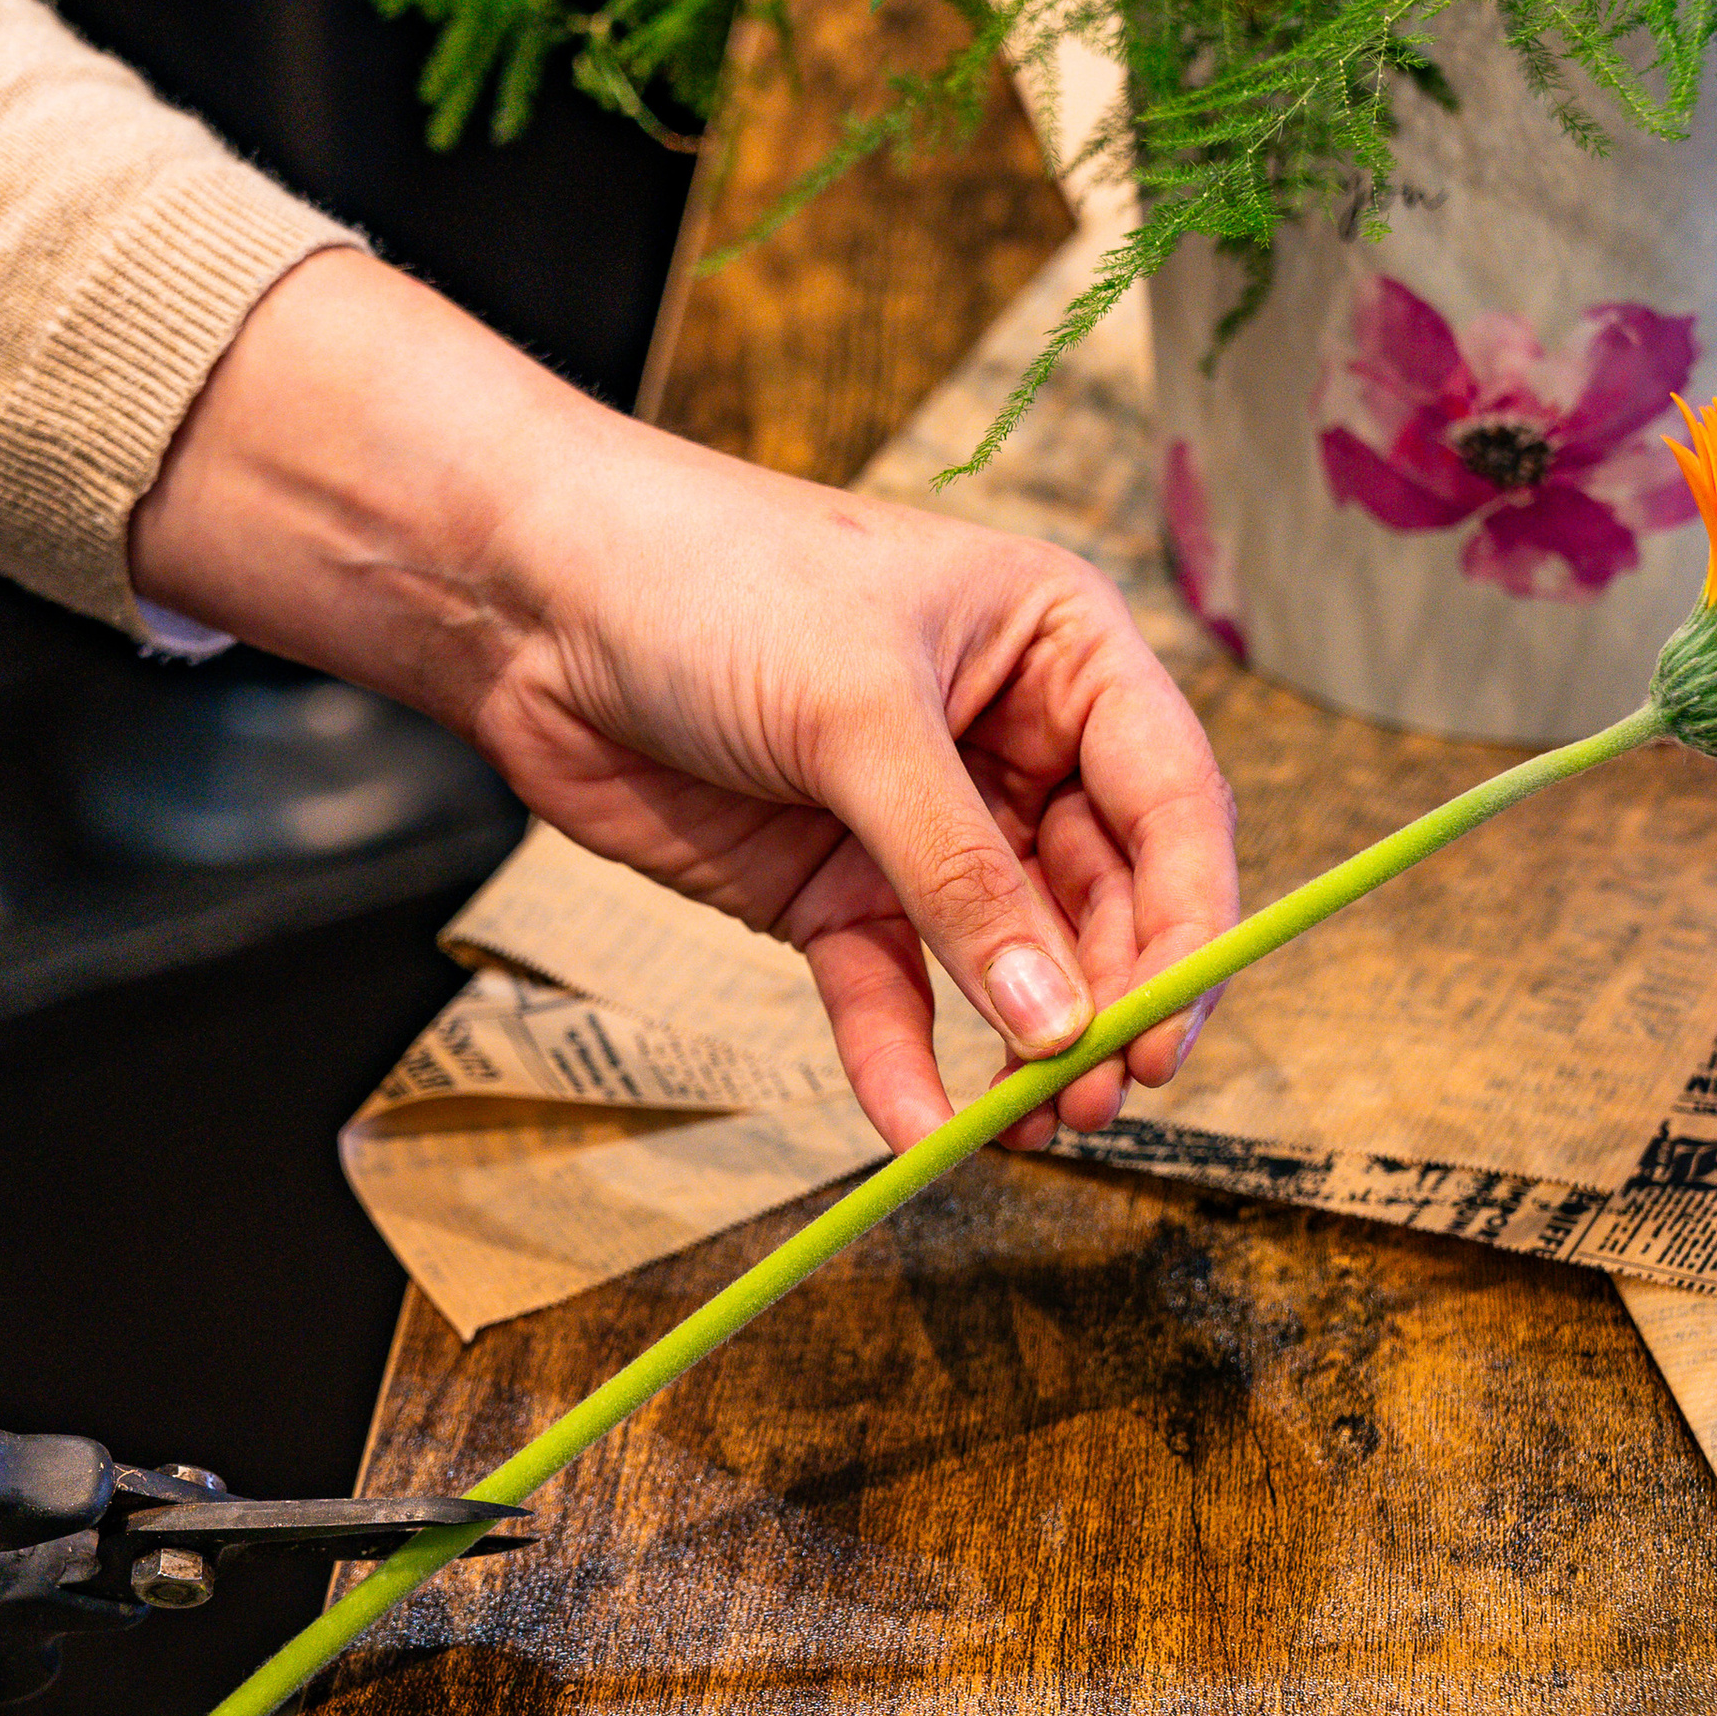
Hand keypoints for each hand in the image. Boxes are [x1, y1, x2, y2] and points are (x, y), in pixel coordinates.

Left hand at [130, 255, 1237, 1150]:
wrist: (528, 599)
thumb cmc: (709, 581)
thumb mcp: (854, 713)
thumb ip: (959, 872)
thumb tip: (1059, 1022)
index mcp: (1060, 648)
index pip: (1169, 797)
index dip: (1188, 920)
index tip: (1170, 1032)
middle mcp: (1011, 740)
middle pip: (1102, 897)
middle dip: (1104, 1003)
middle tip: (1098, 1105)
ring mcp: (919, 824)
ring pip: (1004, 961)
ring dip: (1017, 1052)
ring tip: (1024, 1135)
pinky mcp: (831, 890)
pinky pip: (890, 992)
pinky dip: (904, 1060)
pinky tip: (917, 1129)